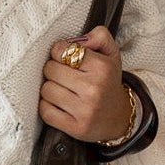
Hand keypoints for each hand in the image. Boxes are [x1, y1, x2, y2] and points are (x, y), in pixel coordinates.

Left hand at [39, 26, 130, 142]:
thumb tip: (74, 40)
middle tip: (63, 75)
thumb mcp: (110, 53)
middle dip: (53, 70)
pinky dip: (47, 107)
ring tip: (62, 90)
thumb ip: (98, 36)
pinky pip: (45, 111)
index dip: (58, 53)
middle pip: (50, 70)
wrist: (119, 117)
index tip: (65, 59)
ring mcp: (85, 110)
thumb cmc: (108, 81)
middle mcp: (94, 89)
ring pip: (46, 90)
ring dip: (50, 89)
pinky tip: (59, 104)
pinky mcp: (76, 128)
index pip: (60, 50)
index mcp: (101, 67)